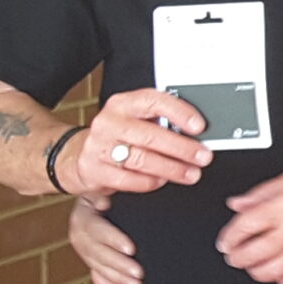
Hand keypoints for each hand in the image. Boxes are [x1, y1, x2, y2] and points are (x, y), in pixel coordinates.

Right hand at [67, 196, 143, 283]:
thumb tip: (105, 202)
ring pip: (97, 267)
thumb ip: (107, 193)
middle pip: (96, 253)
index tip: (131, 249)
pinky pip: (95, 276)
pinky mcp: (90, 260)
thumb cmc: (109, 191)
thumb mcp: (107, 188)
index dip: (113, 240)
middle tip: (139, 273)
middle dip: (118, 265)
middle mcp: (79, 234)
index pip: (96, 230)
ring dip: (117, 277)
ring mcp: (83, 250)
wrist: (99, 199)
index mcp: (83, 215)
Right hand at [75, 88, 211, 198]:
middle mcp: (109, 122)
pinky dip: (149, 182)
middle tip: (203, 157)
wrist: (79, 154)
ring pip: (141, 159)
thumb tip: (197, 133)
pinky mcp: (93, 169)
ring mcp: (98, 146)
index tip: (199, 126)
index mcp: (123, 103)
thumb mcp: (137, 120)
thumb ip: (161, 122)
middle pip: (150, 135)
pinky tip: (163, 181)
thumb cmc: (119, 136)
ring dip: (171, 169)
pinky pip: (127, 179)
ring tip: (191, 173)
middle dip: (182, 148)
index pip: (153, 101)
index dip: (179, 112)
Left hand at [217, 163, 282, 283]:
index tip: (226, 242)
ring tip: (254, 265)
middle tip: (234, 256)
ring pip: (271, 271)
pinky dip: (281, 278)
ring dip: (256, 271)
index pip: (245, 227)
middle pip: (253, 253)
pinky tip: (278, 269)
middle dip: (237, 258)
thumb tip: (237, 205)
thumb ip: (262, 193)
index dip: (229, 238)